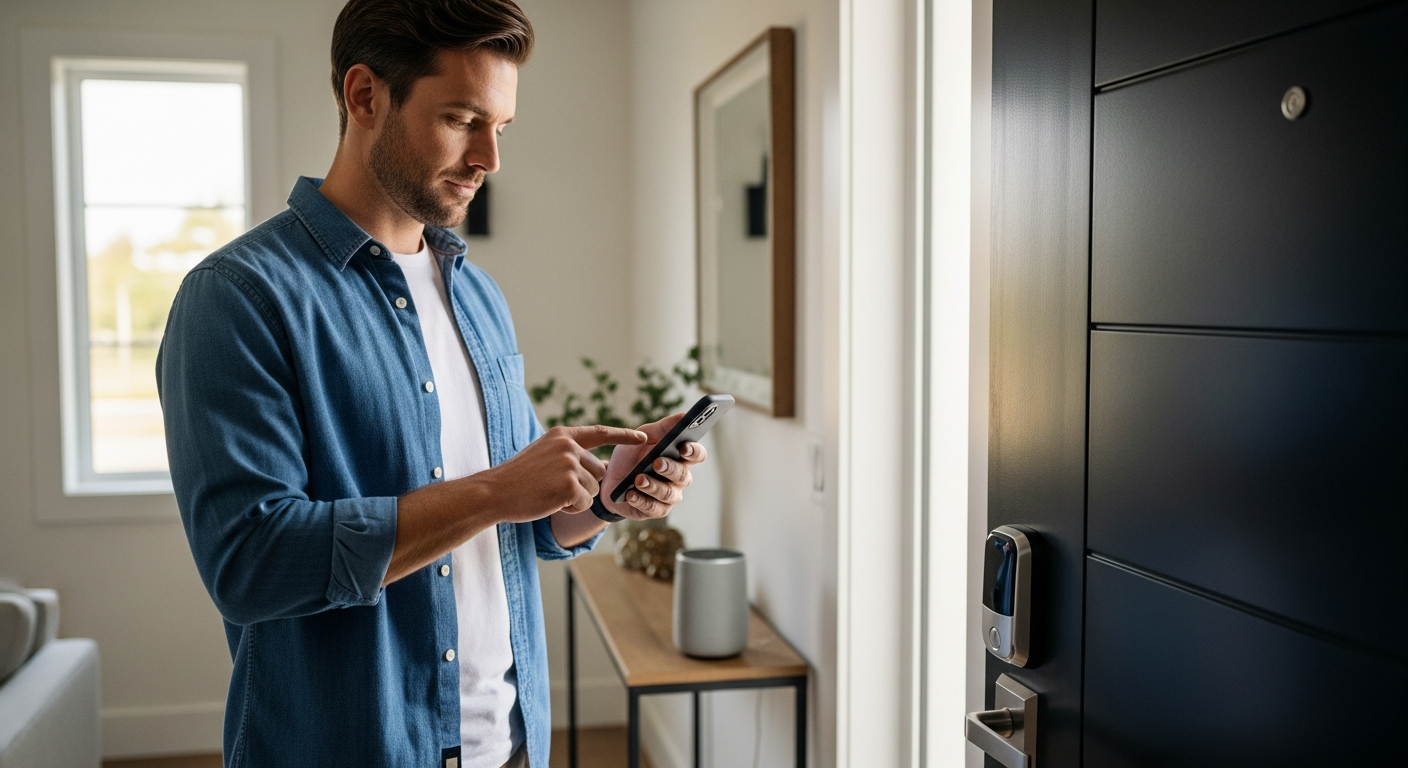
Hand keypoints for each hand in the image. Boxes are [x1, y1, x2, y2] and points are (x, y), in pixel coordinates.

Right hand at [479, 425, 646, 521]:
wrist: (495, 492)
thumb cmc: (519, 478)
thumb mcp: (545, 455)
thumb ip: (572, 456)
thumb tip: (604, 466)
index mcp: (563, 435)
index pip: (600, 432)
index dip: (623, 436)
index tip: (643, 438)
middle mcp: (568, 446)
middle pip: (599, 471)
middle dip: (584, 485)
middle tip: (554, 487)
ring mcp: (569, 464)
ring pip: (594, 489)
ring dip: (577, 498)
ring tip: (550, 493)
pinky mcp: (569, 485)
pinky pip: (585, 503)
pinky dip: (571, 508)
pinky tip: (551, 502)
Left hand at [599, 413, 708, 519]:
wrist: (610, 478)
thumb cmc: (632, 455)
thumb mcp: (644, 436)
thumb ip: (663, 427)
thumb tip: (684, 415)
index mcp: (680, 457)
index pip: (697, 455)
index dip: (693, 452)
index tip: (684, 447)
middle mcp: (679, 478)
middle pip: (683, 475)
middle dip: (670, 469)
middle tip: (656, 462)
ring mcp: (669, 496)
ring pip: (668, 494)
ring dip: (653, 486)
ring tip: (638, 479)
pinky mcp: (655, 510)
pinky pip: (652, 508)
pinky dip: (641, 500)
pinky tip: (630, 494)